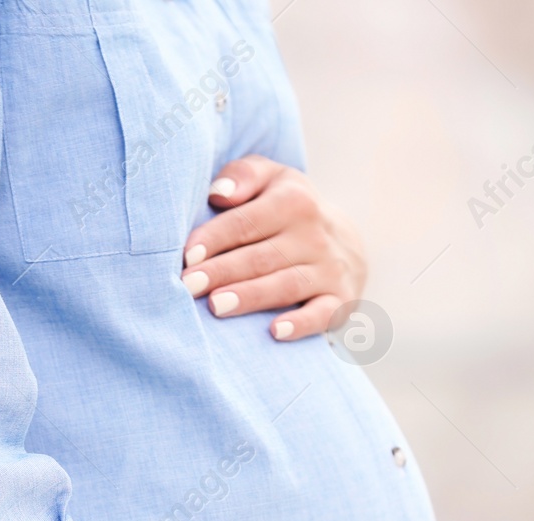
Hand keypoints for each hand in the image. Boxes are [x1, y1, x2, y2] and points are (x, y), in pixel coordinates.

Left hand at [180, 155, 368, 342]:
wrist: (345, 243)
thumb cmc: (288, 209)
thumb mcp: (271, 178)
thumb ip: (243, 175)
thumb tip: (219, 193)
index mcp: (294, 201)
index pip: (246, 222)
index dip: (215, 239)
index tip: (188, 256)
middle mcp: (315, 236)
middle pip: (261, 257)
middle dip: (223, 272)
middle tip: (189, 286)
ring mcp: (330, 270)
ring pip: (286, 285)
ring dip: (251, 296)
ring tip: (216, 306)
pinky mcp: (341, 300)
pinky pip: (323, 314)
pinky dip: (301, 324)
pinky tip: (275, 332)